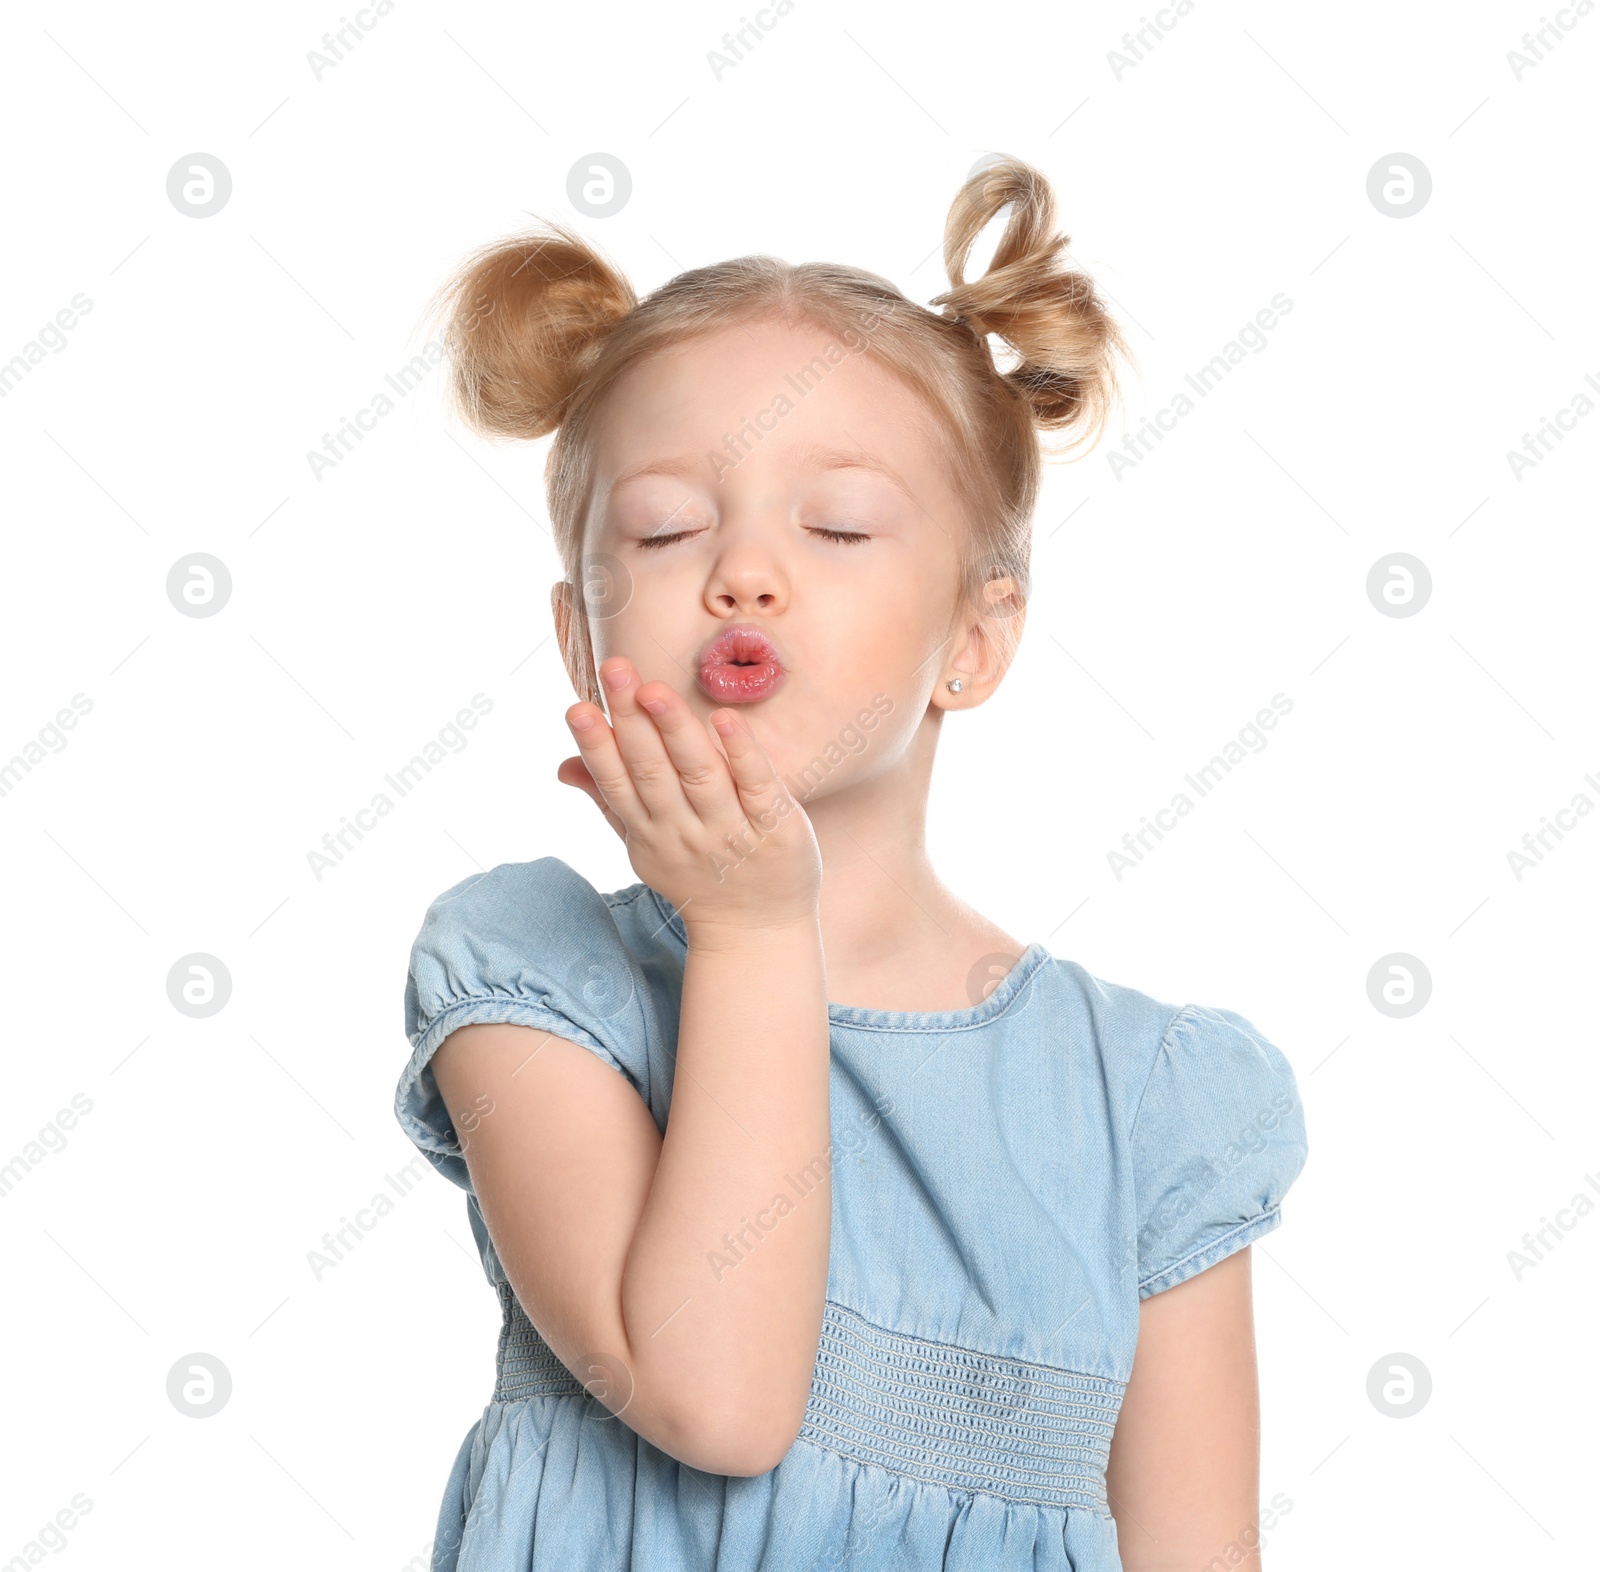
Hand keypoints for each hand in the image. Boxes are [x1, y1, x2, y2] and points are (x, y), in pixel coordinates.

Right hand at [560, 656, 821, 935]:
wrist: (757, 931)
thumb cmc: (701, 875)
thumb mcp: (647, 845)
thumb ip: (610, 801)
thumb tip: (563, 765)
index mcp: (650, 830)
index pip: (617, 783)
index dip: (597, 746)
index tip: (578, 708)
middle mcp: (684, 830)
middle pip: (652, 771)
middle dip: (631, 720)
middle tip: (615, 670)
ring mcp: (730, 830)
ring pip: (700, 775)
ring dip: (676, 730)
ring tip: (656, 690)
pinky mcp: (775, 827)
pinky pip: (757, 785)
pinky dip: (742, 753)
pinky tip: (725, 720)